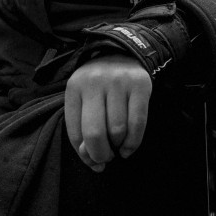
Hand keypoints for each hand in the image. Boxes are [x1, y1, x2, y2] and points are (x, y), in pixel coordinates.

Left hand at [64, 54, 151, 171]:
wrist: (123, 54)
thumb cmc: (100, 86)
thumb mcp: (84, 100)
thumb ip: (82, 129)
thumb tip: (93, 161)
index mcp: (75, 87)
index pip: (75, 131)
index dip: (83, 154)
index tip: (93, 162)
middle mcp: (95, 82)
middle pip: (95, 132)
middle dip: (100, 154)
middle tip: (106, 158)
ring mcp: (119, 81)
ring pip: (117, 129)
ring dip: (118, 147)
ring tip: (118, 148)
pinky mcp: (141, 84)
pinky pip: (138, 122)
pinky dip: (133, 142)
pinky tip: (128, 148)